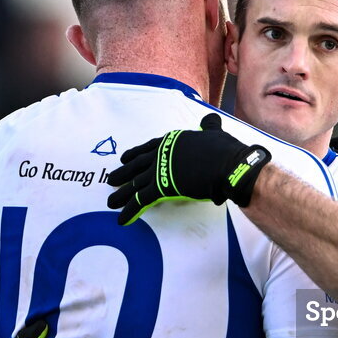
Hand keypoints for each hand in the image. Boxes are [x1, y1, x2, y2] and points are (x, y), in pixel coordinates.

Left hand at [107, 113, 271, 224]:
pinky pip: (141, 200)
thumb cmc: (223, 150)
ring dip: (121, 194)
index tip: (124, 158)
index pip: (149, 148)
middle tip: (111, 179)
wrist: (226, 165)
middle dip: (123, 173)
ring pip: (135, 184)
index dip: (135, 154)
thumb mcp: (214, 132)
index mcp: (172, 141)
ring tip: (111, 201)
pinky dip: (130, 210)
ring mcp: (159, 170)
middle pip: (137, 165)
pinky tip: (122, 219)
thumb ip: (209, 126)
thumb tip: (210, 118)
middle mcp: (161, 153)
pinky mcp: (161, 187)